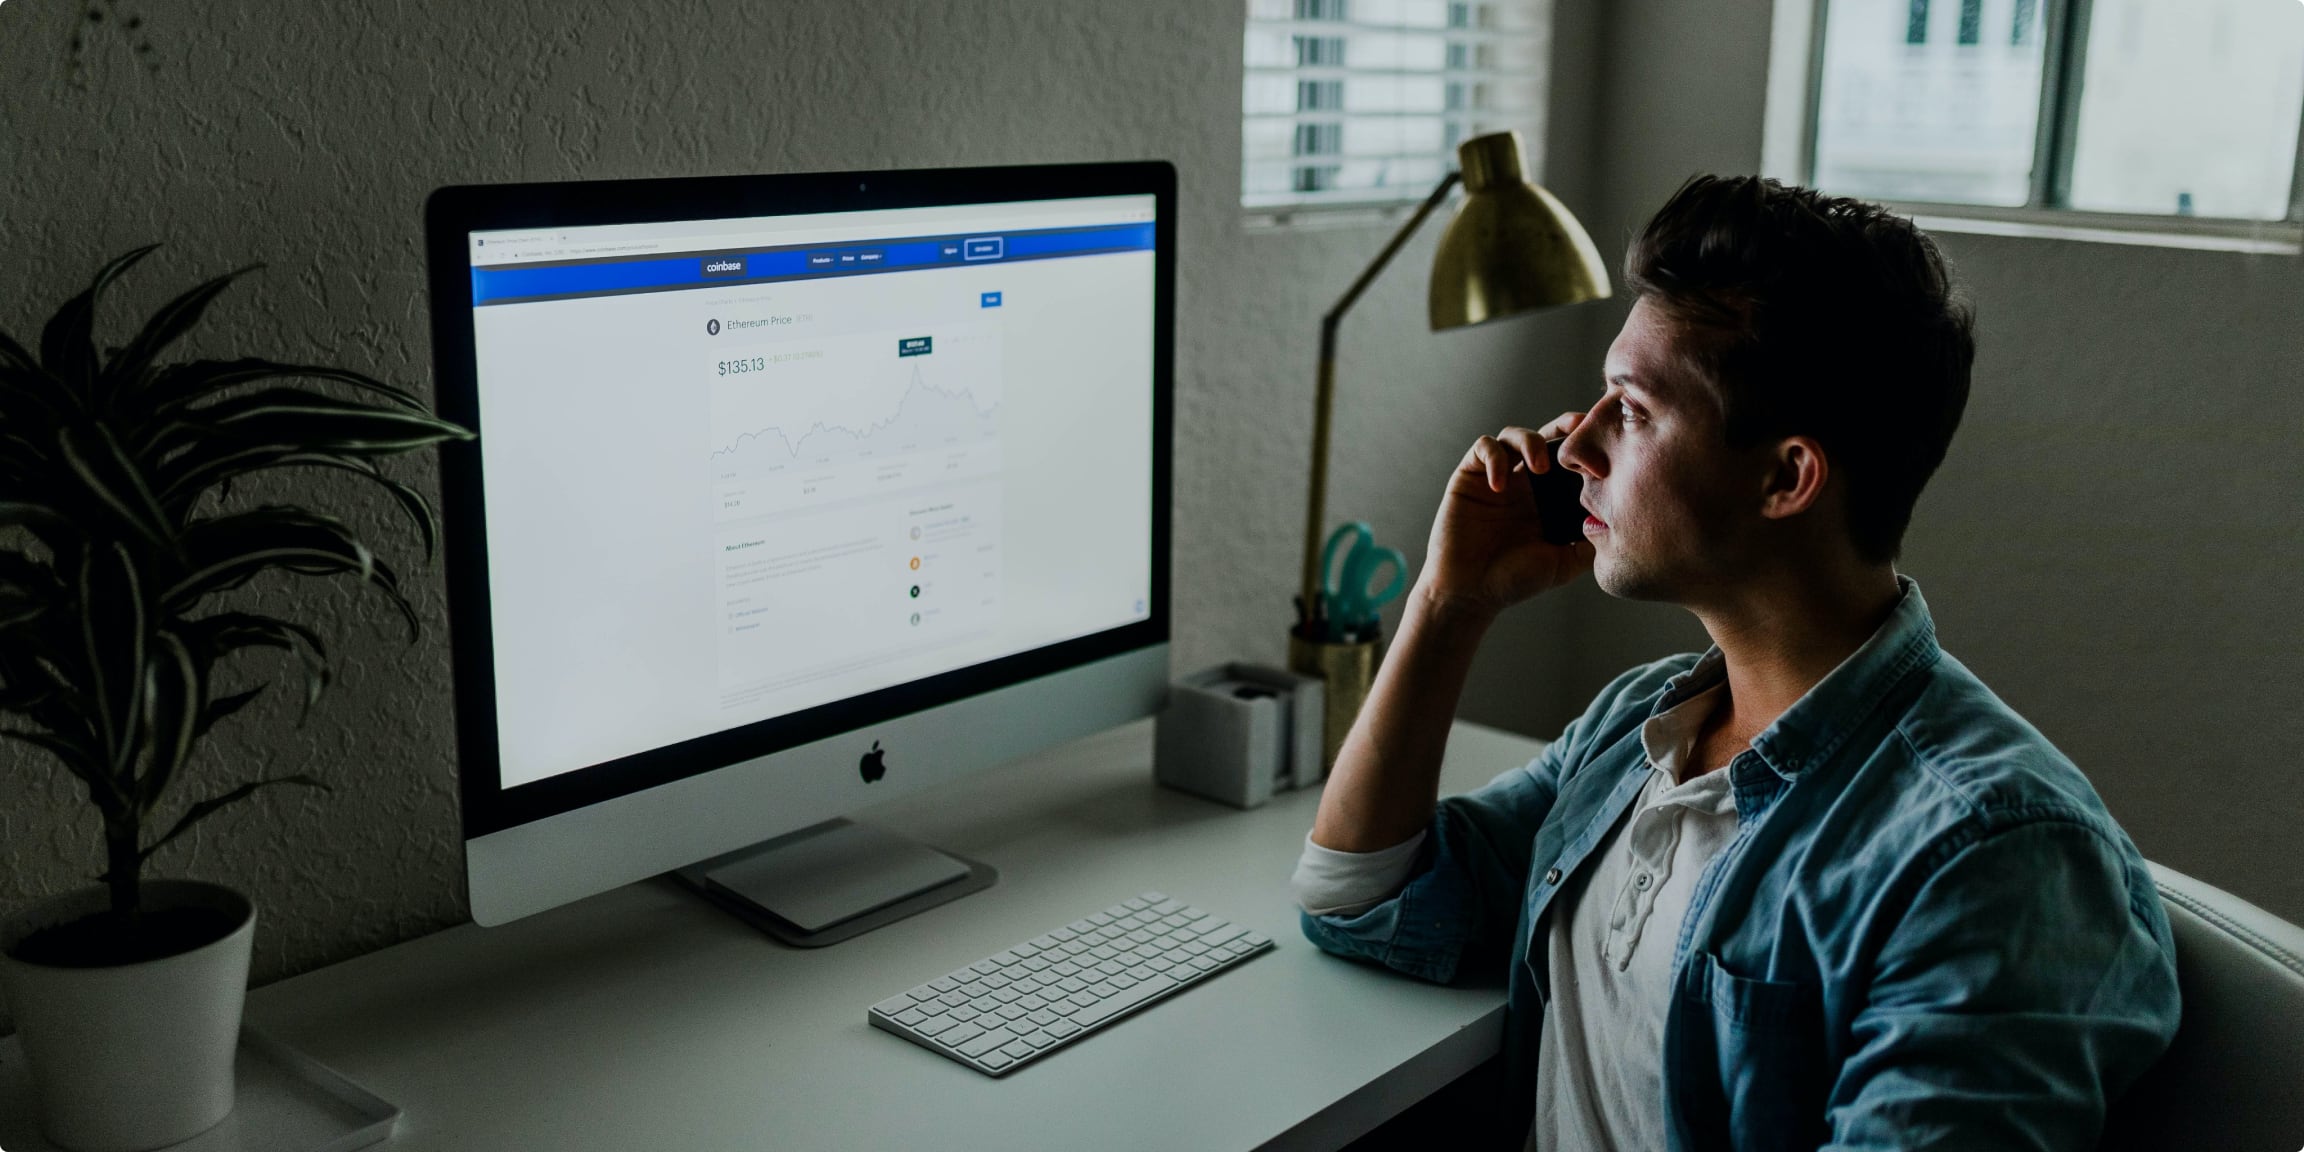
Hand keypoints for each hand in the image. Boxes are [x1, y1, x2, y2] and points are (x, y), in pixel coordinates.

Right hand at [1417, 413, 1593, 618]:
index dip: (1585, 447)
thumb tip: (1618, 522)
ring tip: (1540, 466)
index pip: (1569, 460)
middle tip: (1579, 429)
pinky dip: (1494, 458)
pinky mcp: (1469, 477)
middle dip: (1563, 427)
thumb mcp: (1563, 563)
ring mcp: (1496, 477)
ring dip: (1530, 442)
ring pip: (1514, 435)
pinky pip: (1482, 448)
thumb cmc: (1513, 580)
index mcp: (1547, 497)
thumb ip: (1588, 543)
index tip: (1604, 451)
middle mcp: (1523, 482)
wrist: (1470, 593)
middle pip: (1545, 436)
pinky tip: (1500, 485)